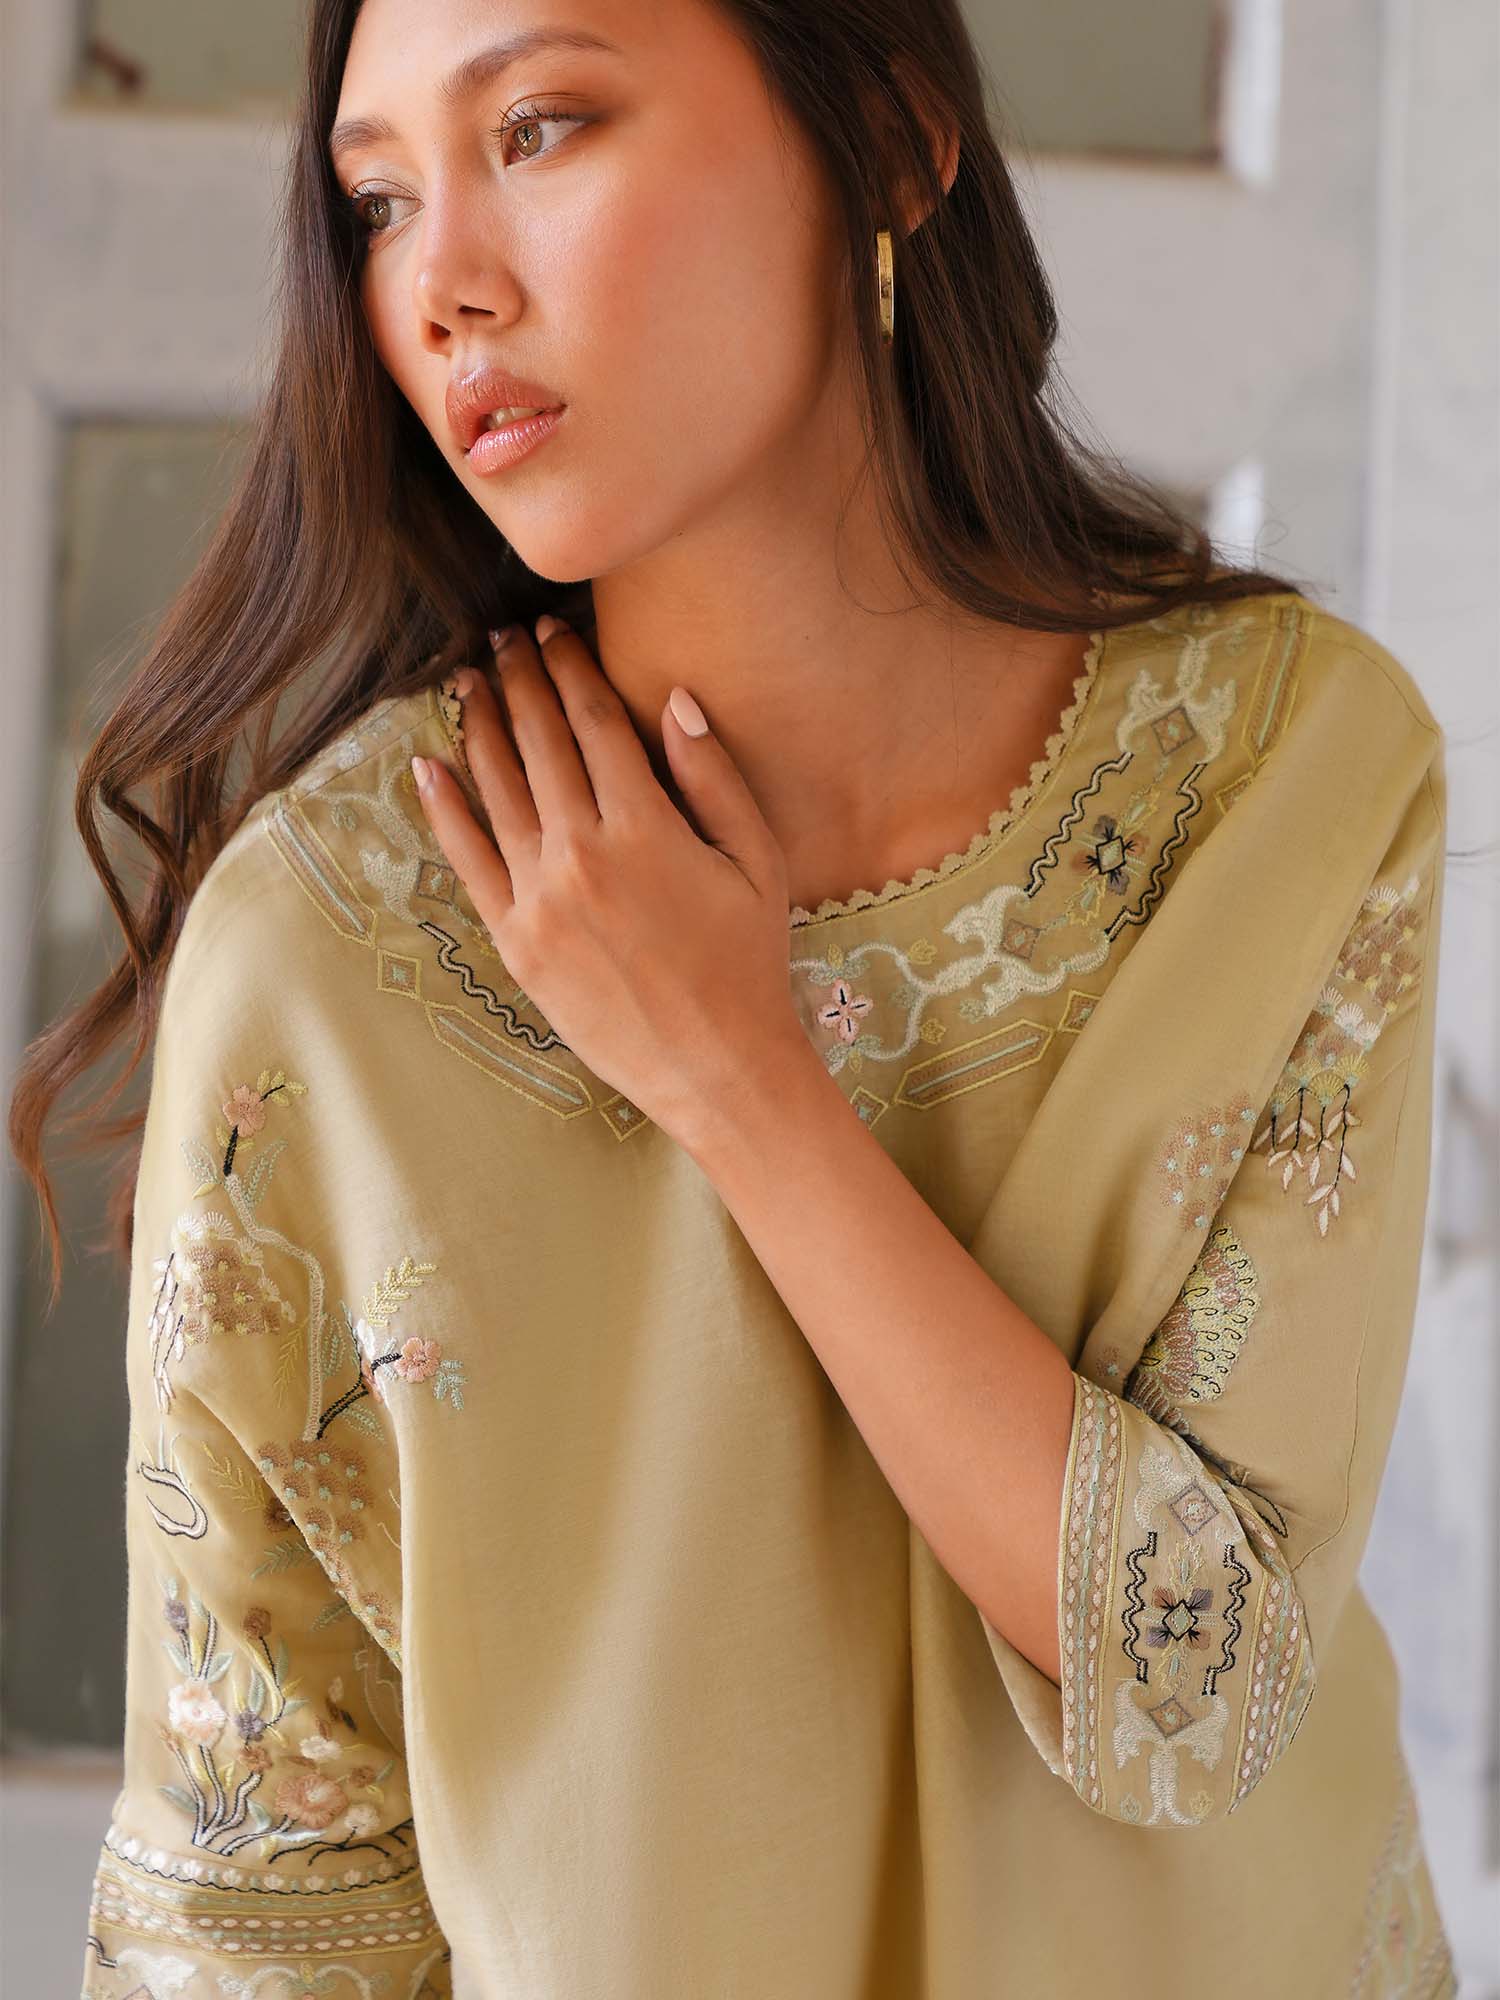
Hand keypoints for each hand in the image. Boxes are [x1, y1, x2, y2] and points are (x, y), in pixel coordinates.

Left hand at [412, 617, 803, 1147]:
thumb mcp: (758, 862)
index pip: (594, 723)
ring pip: (496, 791)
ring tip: (468, 682)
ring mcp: (540, 900)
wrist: (717, 1067)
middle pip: (539, 744)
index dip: (570, 669)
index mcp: (645, 828)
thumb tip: (674, 699)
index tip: (554, 632)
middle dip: (520, 681)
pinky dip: (444, 810)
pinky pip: (468, 861)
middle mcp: (582, 855)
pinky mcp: (514, 941)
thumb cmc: (748, 962)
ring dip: (479, 727)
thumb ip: (715, 777)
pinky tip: (429, 766)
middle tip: (504, 638)